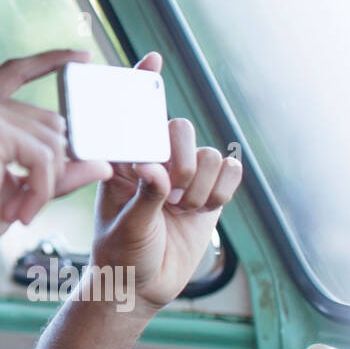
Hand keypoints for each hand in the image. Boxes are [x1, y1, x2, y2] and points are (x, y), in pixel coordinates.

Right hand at [0, 49, 112, 271]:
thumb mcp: (18, 190)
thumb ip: (56, 173)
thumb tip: (102, 164)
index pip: (17, 71)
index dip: (52, 61)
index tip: (83, 56)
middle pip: (51, 121)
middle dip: (52, 168)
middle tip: (25, 205)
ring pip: (52, 142)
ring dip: (45, 185)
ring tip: (18, 211)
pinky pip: (44, 158)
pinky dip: (40, 190)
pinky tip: (19, 212)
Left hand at [92, 52, 243, 314]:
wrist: (142, 288)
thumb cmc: (120, 255)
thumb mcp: (126, 226)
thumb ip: (144, 196)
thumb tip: (157, 170)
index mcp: (123, 160)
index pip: (133, 115)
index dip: (143, 84)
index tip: (152, 60)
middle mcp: (154, 161)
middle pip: (180, 129)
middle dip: (181, 160)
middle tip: (171, 193)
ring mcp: (183, 176)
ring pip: (208, 153)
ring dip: (200, 185)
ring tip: (182, 210)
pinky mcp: (209, 194)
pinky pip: (229, 171)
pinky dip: (222, 190)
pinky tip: (204, 208)